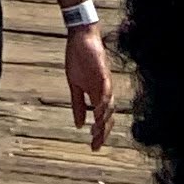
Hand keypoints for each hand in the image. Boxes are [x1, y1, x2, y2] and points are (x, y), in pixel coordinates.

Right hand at [64, 20, 113, 149]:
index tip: (93, 147)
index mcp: (97, 95)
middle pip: (108, 117)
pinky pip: (106, 91)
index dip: (99, 134)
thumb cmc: (78, 58)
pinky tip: (97, 112)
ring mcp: (105, 83)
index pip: (102, 119)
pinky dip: (103, 103)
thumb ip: (78, 104)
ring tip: (95, 132)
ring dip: (103, 121)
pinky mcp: (103, 74)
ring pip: (109, 107)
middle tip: (95, 145)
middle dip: (103, 133)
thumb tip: (78, 124)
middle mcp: (104, 92)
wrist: (80, 36)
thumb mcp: (74, 84)